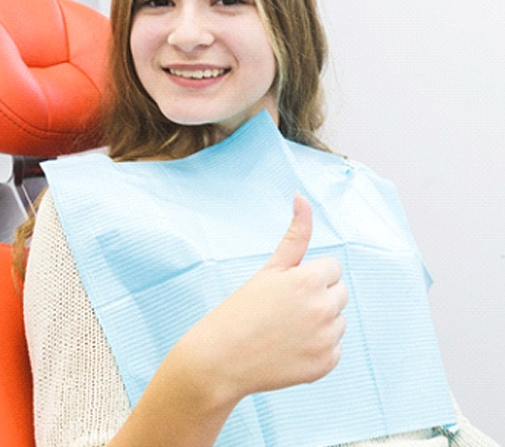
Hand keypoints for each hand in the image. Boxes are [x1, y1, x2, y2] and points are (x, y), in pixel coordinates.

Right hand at [176, 193, 347, 404]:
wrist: (220, 360)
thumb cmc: (242, 309)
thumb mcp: (270, 268)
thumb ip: (296, 233)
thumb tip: (302, 195)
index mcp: (310, 280)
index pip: (332, 268)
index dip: (309, 276)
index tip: (288, 288)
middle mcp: (323, 309)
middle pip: (340, 293)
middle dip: (319, 296)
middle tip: (286, 308)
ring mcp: (326, 339)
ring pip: (339, 320)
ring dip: (321, 322)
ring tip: (287, 329)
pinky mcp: (326, 365)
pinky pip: (334, 348)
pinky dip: (318, 348)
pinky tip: (291, 349)